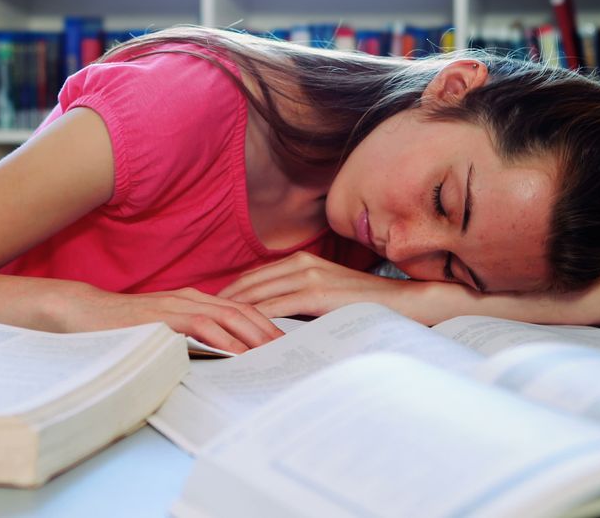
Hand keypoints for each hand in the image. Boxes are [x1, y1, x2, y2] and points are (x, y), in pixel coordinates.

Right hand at [71, 286, 282, 353]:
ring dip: (254, 334)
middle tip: (291, 350)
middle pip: (243, 310)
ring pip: (227, 315)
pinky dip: (223, 339)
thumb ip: (187, 338)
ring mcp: (177, 304)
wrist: (82, 312)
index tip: (285, 343)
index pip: (239, 310)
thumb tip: (214, 358)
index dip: (265, 324)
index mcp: (194, 300)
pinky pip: (200, 325)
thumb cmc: (122, 326)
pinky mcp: (162, 316)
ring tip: (275, 353)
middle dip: (270, 329)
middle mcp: (191, 298)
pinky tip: (239, 353)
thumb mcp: (162, 331)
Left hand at [218, 251, 417, 318]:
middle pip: (246, 285)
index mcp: (301, 261)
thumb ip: (301, 301)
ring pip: (254, 296)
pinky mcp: (314, 293)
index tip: (205, 310)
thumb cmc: (368, 306)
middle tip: (194, 321)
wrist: (406, 303)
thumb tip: (273, 321)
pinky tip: (235, 337)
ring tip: (205, 330)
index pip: (252, 278)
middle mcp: (299, 264)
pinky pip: (273, 310)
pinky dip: (251, 324)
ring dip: (229, 314)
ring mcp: (307, 276)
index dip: (227, 294)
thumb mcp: (329, 297)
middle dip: (218, 304)